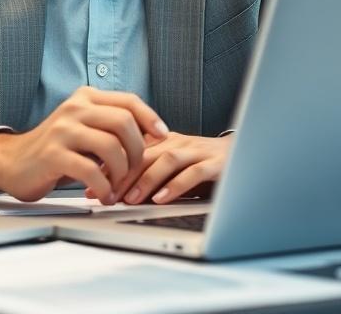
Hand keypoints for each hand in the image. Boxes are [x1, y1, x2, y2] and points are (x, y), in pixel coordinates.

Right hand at [0, 87, 168, 202]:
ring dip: (122, 172)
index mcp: (85, 98)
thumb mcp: (84, 127)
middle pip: (124, 123)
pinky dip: (104, 187)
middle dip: (138, 151)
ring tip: (117, 186)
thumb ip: (111, 125)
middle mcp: (74, 108)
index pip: (129, 101)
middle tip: (134, 171)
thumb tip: (153, 135)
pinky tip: (103, 195)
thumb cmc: (56, 149)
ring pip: (112, 146)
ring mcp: (63, 130)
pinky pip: (91, 171)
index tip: (163, 136)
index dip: (151, 118)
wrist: (12, 162)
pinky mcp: (53, 154)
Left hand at [84, 132, 233, 204]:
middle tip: (104, 195)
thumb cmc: (207, 165)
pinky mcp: (216, 163)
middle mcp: (178, 142)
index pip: (130, 151)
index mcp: (164, 141)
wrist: (250, 153)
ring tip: (128, 198)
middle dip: (120, 175)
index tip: (91, 186)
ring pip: (166, 160)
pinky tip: (162, 199)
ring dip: (145, 180)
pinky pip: (193, 172)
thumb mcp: (174, 169)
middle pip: (143, 154)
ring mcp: (197, 151)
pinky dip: (176, 185)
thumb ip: (151, 177)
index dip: (109, 168)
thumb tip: (117, 194)